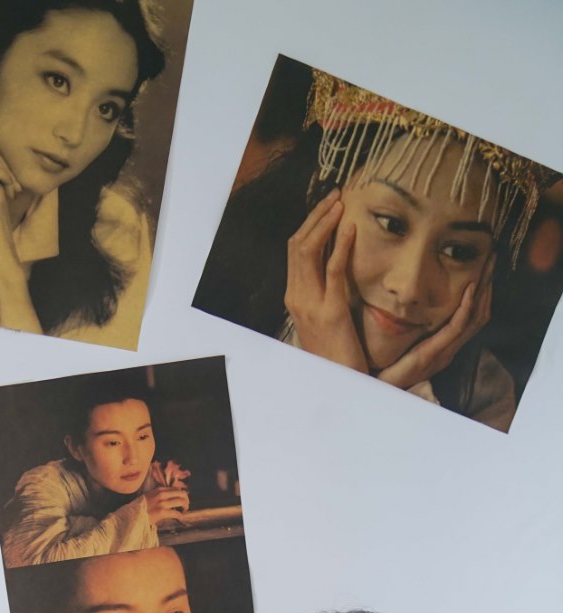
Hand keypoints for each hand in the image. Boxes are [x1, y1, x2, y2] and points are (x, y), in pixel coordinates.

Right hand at [144, 459, 190, 520]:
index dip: (181, 494)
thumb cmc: (139, 508)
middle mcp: (161, 495)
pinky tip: (179, 517)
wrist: (132, 516)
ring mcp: (162, 503)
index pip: (175, 489)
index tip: (182, 499)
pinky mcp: (162, 512)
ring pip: (180, 502)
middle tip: (186, 505)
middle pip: (181, 493)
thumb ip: (158, 495)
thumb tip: (169, 497)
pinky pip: (176, 513)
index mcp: (158, 490)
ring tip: (184, 511)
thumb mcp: (149, 496)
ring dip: (185, 507)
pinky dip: (179, 515)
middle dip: (186, 499)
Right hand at [284, 191, 368, 372]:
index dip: (310, 223)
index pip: (296, 250)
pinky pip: (333, 269)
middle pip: (298, 244)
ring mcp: (311, 304)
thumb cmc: (336, 353)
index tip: (329, 205)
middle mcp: (297, 298)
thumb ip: (326, 293)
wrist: (336, 383)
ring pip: (308, 250)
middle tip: (336, 194)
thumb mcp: (326, 318)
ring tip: (341, 203)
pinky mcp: (331, 311)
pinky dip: (341, 244)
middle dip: (316, 215)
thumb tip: (339, 268)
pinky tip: (351, 226)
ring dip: (325, 222)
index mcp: (295, 298)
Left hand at [377, 256, 493, 388]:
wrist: (378, 391)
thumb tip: (415, 305)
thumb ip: (415, 329)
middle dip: (488, 286)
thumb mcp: (406, 345)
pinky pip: (456, 327)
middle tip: (493, 259)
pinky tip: (470, 288)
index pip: (472, 317)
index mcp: (445, 347)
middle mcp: (450, 349)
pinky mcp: (433, 354)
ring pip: (474, 318)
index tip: (485, 269)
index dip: (482, 294)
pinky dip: (466, 306)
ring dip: (483, 291)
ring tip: (487, 267)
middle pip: (479, 315)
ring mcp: (444, 352)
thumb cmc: (388, 369)